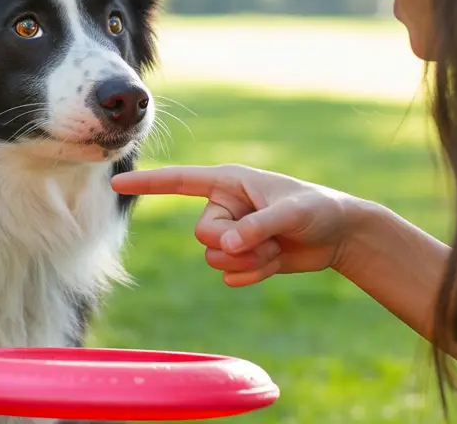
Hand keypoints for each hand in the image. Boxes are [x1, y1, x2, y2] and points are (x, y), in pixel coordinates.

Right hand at [111, 164, 369, 285]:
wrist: (340, 234)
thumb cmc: (318, 210)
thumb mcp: (292, 213)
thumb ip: (257, 227)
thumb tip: (225, 246)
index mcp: (229, 182)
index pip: (179, 181)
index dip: (148, 183)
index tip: (116, 183)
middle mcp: (225, 206)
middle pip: (202, 234)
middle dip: (234, 243)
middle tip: (267, 238)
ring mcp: (232, 232)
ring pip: (214, 258)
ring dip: (248, 261)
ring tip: (277, 247)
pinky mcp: (242, 256)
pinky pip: (229, 275)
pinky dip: (254, 274)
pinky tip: (276, 260)